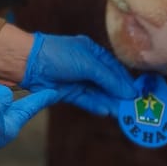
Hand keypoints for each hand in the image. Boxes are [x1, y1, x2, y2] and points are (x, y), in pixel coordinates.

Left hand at [20, 33, 138, 116]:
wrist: (28, 62)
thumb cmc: (58, 55)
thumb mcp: (87, 63)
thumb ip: (108, 79)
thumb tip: (129, 92)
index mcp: (93, 52)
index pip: (114, 68)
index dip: (126, 81)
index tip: (138, 94)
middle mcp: (86, 65)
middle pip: (107, 82)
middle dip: (119, 95)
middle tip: (133, 108)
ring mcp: (77, 79)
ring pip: (98, 93)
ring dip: (110, 103)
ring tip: (123, 114)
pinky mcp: (68, 92)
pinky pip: (86, 100)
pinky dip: (96, 106)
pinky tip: (106, 112)